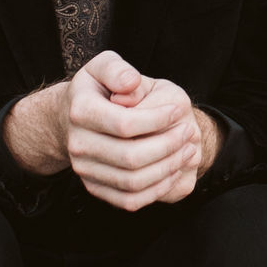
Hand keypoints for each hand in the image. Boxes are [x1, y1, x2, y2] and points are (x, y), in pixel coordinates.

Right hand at [13, 50, 215, 210]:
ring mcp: (85, 170)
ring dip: (167, 169)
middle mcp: (78, 144)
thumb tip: (131, 82)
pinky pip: (130, 200)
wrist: (77, 117)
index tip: (178, 110)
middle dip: (168, 146)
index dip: (159, 119)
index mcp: (80, 111)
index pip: (125, 124)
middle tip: (189, 132)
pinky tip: (173, 170)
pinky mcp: (95, 188)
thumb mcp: (104, 65)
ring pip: (132, 182)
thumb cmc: (99, 89)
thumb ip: (117, 69)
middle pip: (130, 157)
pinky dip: (157, 189)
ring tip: (187, 150)